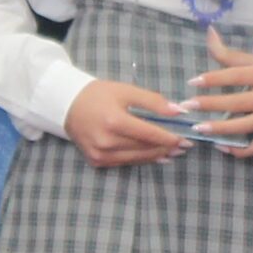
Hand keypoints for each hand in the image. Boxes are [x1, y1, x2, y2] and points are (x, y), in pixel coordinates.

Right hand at [62, 79, 192, 167]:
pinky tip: (155, 156)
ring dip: (157, 156)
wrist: (67, 104)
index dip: (169, 137)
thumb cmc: (99, 94)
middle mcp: (106, 141)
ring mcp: (100, 154)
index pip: (149, 133)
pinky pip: (125, 162)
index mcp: (114, 121)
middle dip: (166, 147)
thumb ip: (153, 101)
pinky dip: (140, 159)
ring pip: (136, 158)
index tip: (185, 138)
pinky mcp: (97, 161)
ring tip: (174, 152)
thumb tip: (178, 111)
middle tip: (185, 146)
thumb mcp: (126, 90)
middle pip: (144, 148)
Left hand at [182, 27, 252, 157]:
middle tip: (187, 106)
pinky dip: (239, 150)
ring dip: (220, 129)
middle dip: (210, 105)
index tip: (193, 81)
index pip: (237, 76)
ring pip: (245, 127)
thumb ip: (231, 53)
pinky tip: (221, 145)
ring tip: (198, 128)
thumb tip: (209, 32)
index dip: (214, 79)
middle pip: (238, 103)